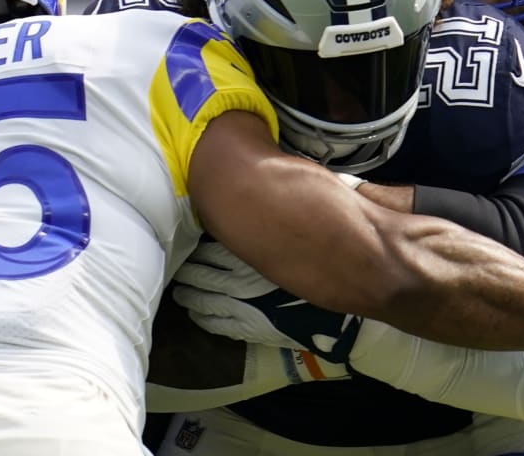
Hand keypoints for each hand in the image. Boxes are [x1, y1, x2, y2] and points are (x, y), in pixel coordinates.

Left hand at [172, 242, 361, 362]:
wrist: (341, 319)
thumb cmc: (326, 276)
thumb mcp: (306, 242)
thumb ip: (285, 223)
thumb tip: (276, 194)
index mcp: (254, 255)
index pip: (214, 245)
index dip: (202, 243)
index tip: (195, 239)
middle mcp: (242, 280)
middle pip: (203, 271)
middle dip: (190, 268)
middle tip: (182, 263)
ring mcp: (243, 307)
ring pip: (203, 297)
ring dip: (190, 292)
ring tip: (182, 289)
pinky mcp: (248, 329)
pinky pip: (216, 322)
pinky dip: (202, 316)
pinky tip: (196, 312)